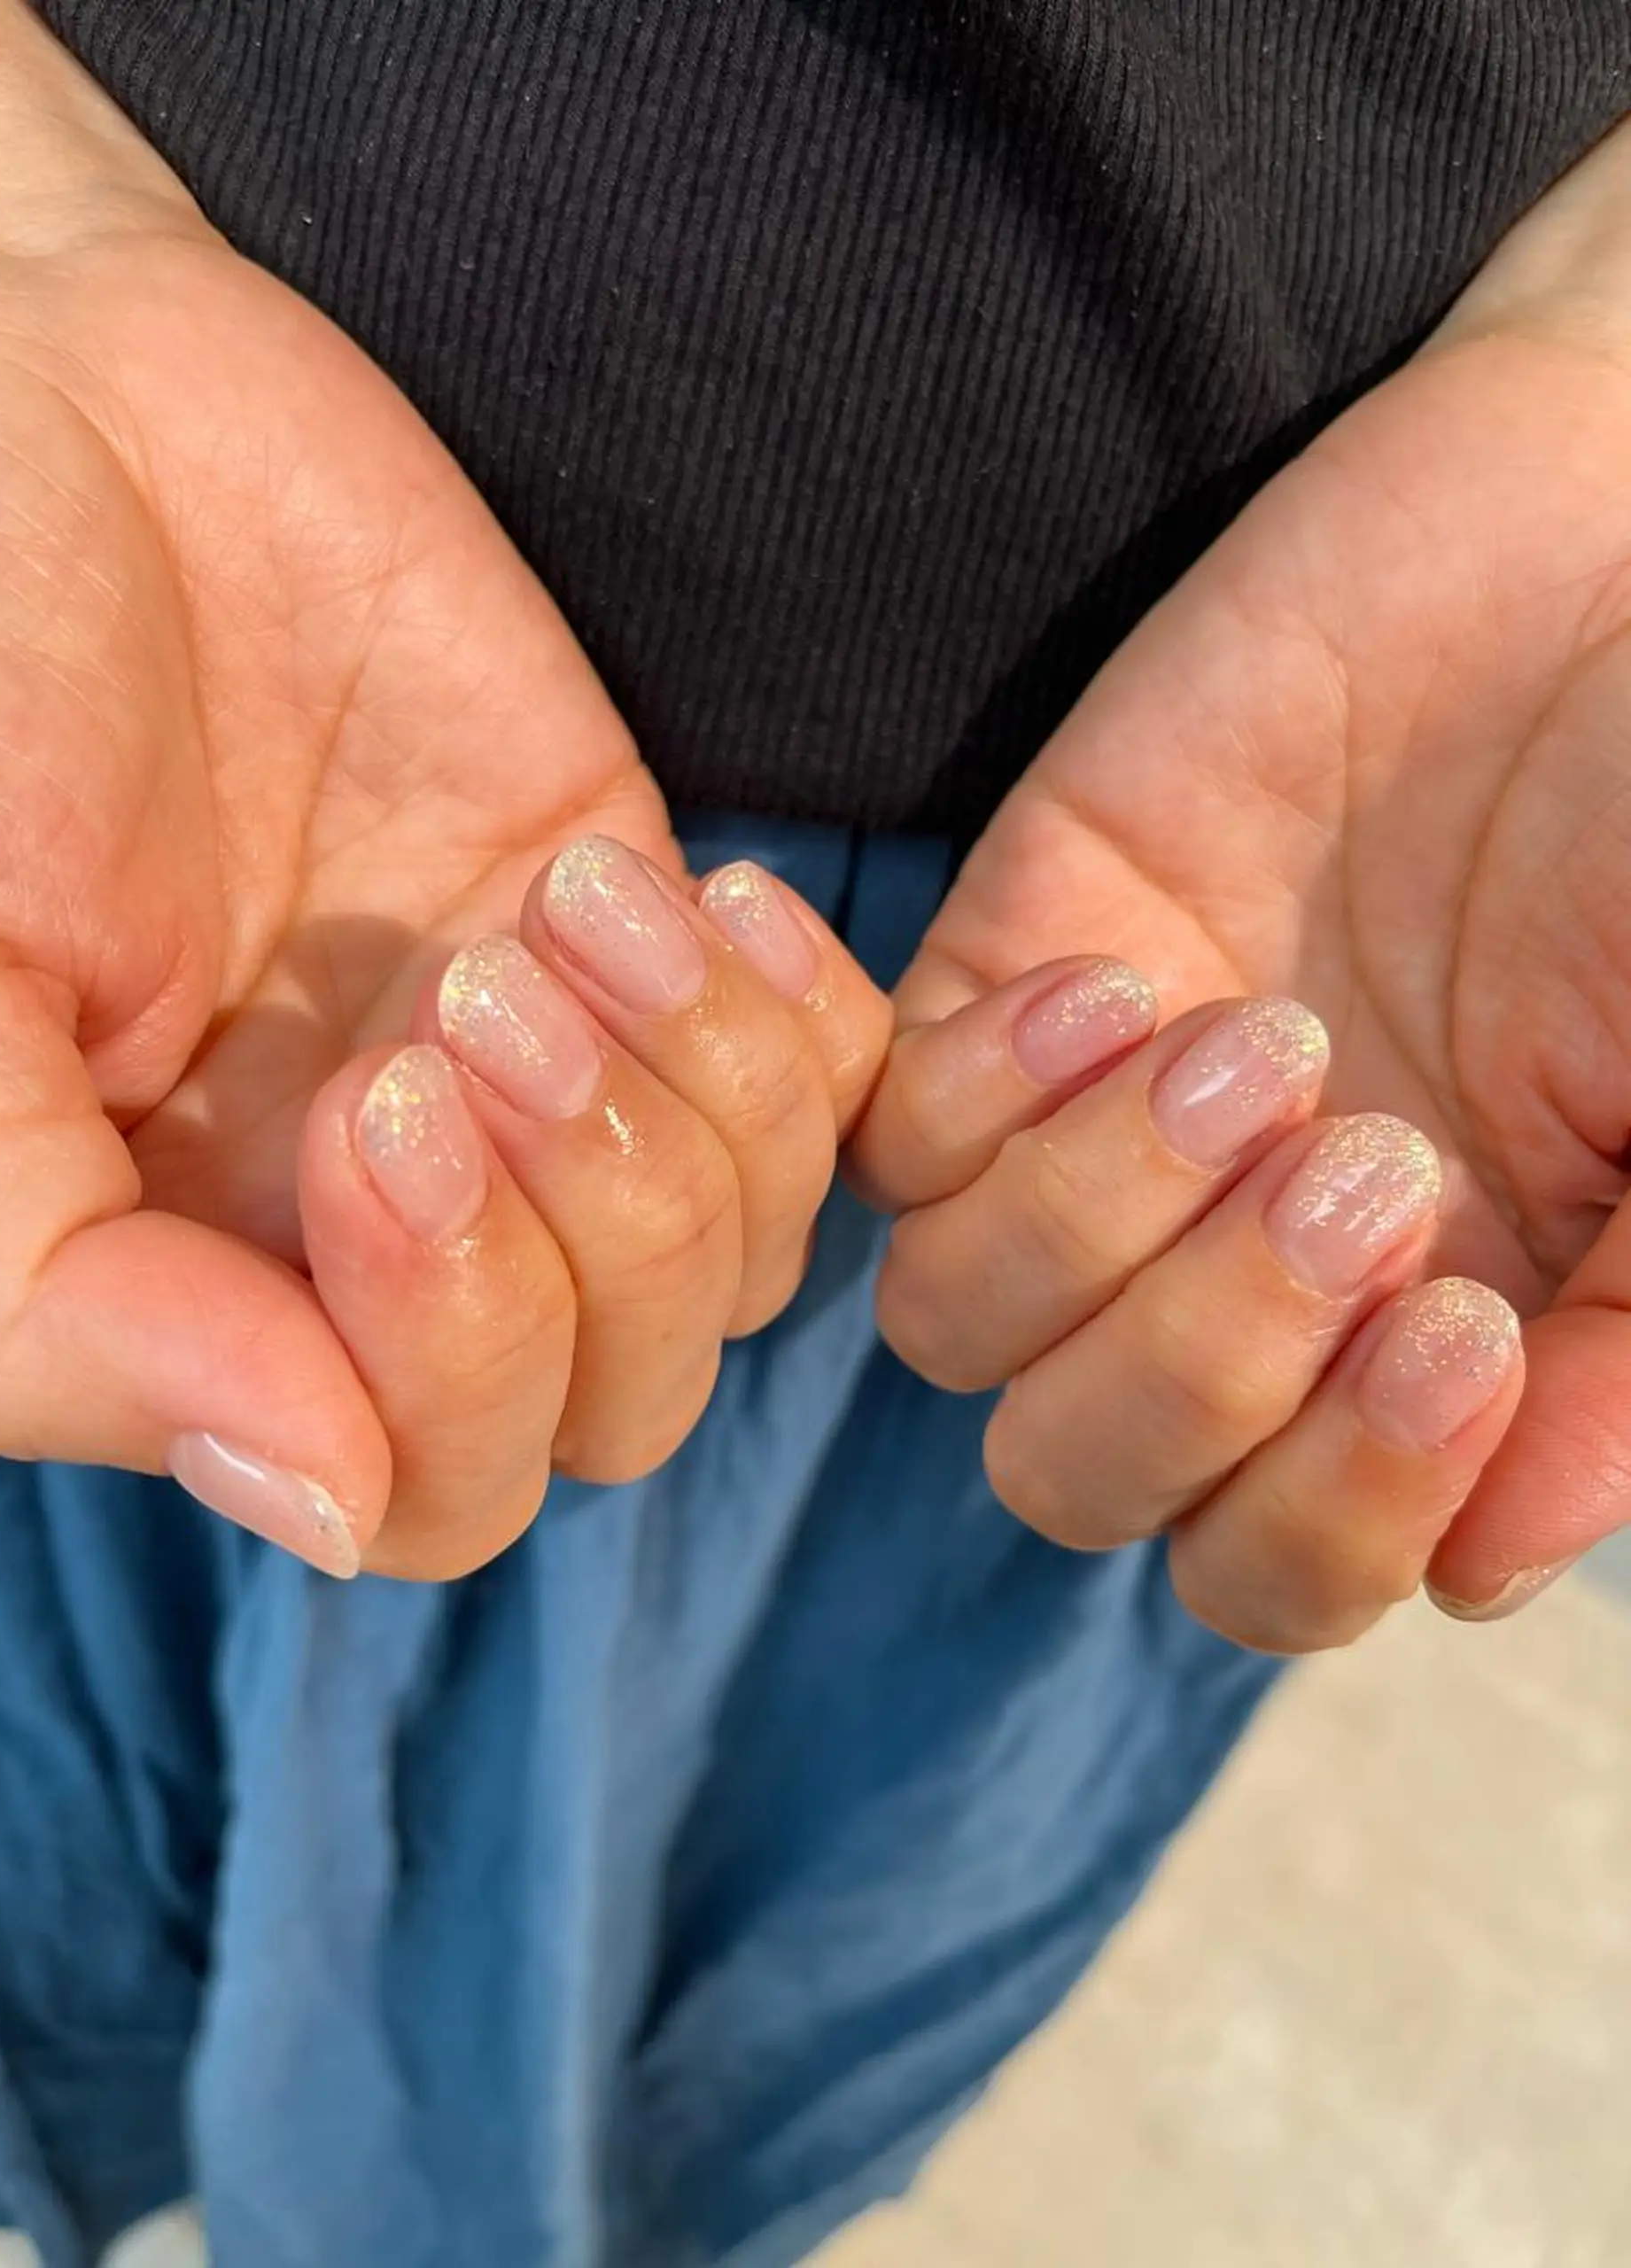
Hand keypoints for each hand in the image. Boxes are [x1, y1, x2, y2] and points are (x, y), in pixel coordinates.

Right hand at [0, 3, 887, 1575]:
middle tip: (463, 999)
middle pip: (615, 1403)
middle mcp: (391, 1225)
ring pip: (742, 1257)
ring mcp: (538, 1080)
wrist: (46, 411)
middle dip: (589, 1228)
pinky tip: (684, 900)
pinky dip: (801, 1025)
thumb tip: (316, 1501)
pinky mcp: (636, 933)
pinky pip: (827, 1087)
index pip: (431, 1484)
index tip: (365, 1098)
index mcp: (210, 1291)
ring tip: (562, 918)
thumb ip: (57, 1308)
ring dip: (689, 1104)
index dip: (453, 1348)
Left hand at [854, 119, 1630, 1637]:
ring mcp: (1101, 1140)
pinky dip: (982, 1096)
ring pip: (954, 1331)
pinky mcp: (1002, 987)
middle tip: (1365, 1155)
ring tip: (1263, 1039)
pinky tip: (1126, 981)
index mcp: (1407, 1345)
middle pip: (1081, 1479)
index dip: (1337, 1505)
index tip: (1459, 1315)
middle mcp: (1233, 1276)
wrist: (1574, 553)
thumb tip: (1486, 1566)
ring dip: (1095, 1219)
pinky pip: (882, 1142)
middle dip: (1204, 1359)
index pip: (1281, 1567)